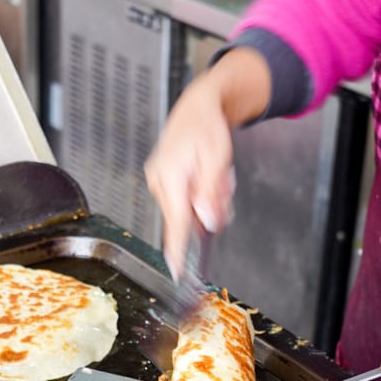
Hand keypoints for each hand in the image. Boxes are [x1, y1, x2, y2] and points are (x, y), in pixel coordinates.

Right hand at [144, 47, 270, 280]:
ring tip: (214, 174)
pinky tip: (204, 176)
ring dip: (206, 200)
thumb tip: (209, 223)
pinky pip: (184, 200)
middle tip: (222, 185)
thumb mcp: (219, 159)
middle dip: (209, 209)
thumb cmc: (207, 127)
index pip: (176, 223)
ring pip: (188, 210)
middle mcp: (159, 181)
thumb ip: (213, 194)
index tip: (177, 273)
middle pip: (187, 218)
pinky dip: (198, 194)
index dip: (177, 250)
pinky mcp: (162, 182)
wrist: (197, 107)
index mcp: (171, 176)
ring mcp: (158, 182)